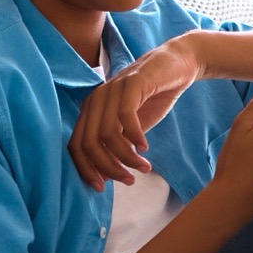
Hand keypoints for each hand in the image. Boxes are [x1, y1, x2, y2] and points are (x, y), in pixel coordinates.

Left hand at [69, 38, 200, 191]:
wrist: (176, 65)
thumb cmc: (152, 97)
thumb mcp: (131, 126)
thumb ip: (118, 145)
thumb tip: (106, 175)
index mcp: (91, 110)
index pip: (76, 145)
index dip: (86, 169)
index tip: (101, 188)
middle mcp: (96, 99)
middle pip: (90, 143)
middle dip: (108, 168)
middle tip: (129, 180)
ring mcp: (112, 89)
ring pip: (107, 134)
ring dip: (126, 157)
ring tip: (143, 167)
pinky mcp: (132, 83)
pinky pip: (126, 117)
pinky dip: (135, 137)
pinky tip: (145, 147)